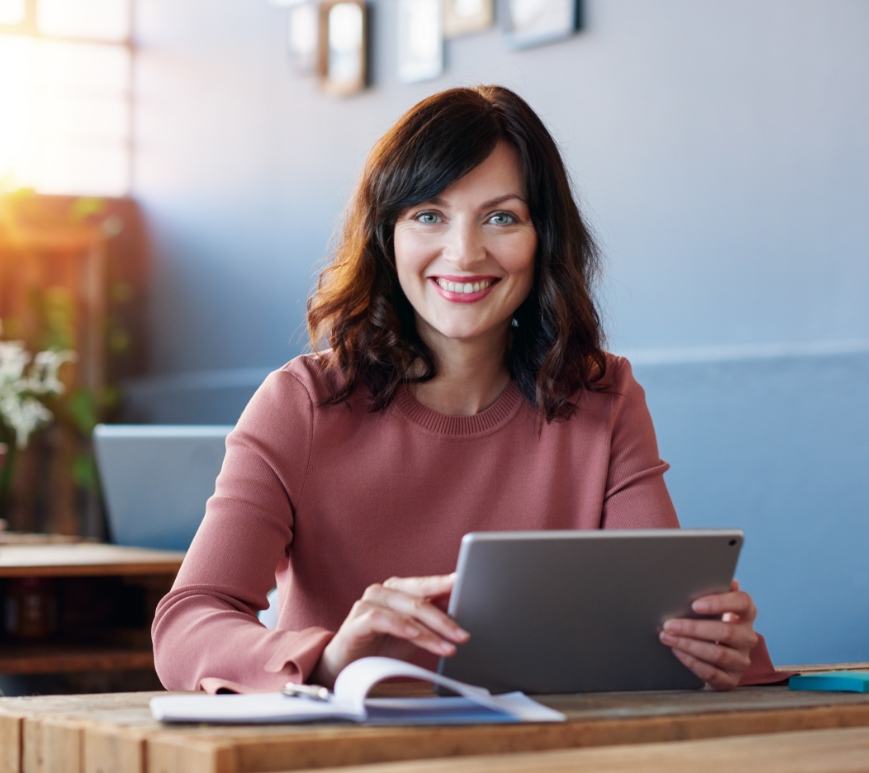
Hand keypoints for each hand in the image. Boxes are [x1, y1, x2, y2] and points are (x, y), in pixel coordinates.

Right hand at [311, 573, 469, 687]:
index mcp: (398, 588)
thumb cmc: (381, 647)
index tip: (468, 584)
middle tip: (463, 634)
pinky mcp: (356, 620)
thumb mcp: (414, 634)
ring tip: (449, 646)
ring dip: (430, 630)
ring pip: (405, 611)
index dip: (445, 584)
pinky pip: (382, 619)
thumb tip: (462, 609)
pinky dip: (401, 627)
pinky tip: (416, 636)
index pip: (426, 584)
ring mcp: (367, 602)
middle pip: (419, 599)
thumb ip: (432, 620)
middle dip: (444, 618)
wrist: (345, 667)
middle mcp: (383, 590)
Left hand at [659, 580, 758, 689]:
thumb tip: (702, 571)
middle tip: (669, 624)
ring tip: (668, 637)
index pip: (742, 603)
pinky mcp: (731, 680)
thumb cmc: (710, 623)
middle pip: (727, 631)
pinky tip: (677, 652)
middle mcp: (748, 637)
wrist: (715, 659)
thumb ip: (710, 591)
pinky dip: (692, 662)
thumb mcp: (712, 607)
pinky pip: (713, 673)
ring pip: (719, 654)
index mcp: (746, 614)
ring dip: (689, 645)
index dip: (720, 603)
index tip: (695, 604)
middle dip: (693, 628)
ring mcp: (742, 660)